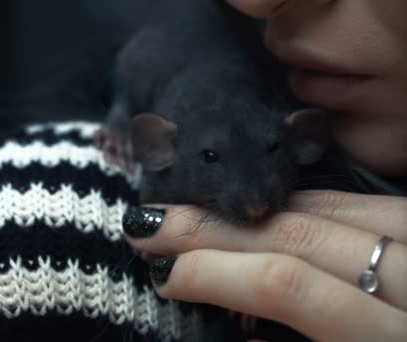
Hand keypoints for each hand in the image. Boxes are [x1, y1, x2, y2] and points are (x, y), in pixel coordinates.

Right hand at [122, 190, 406, 340]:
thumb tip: (235, 325)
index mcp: (391, 340)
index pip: (291, 288)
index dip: (218, 274)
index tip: (166, 275)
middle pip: (299, 236)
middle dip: (214, 228)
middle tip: (148, 222)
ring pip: (323, 209)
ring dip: (248, 211)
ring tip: (191, 213)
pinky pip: (354, 204)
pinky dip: (296, 205)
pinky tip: (257, 209)